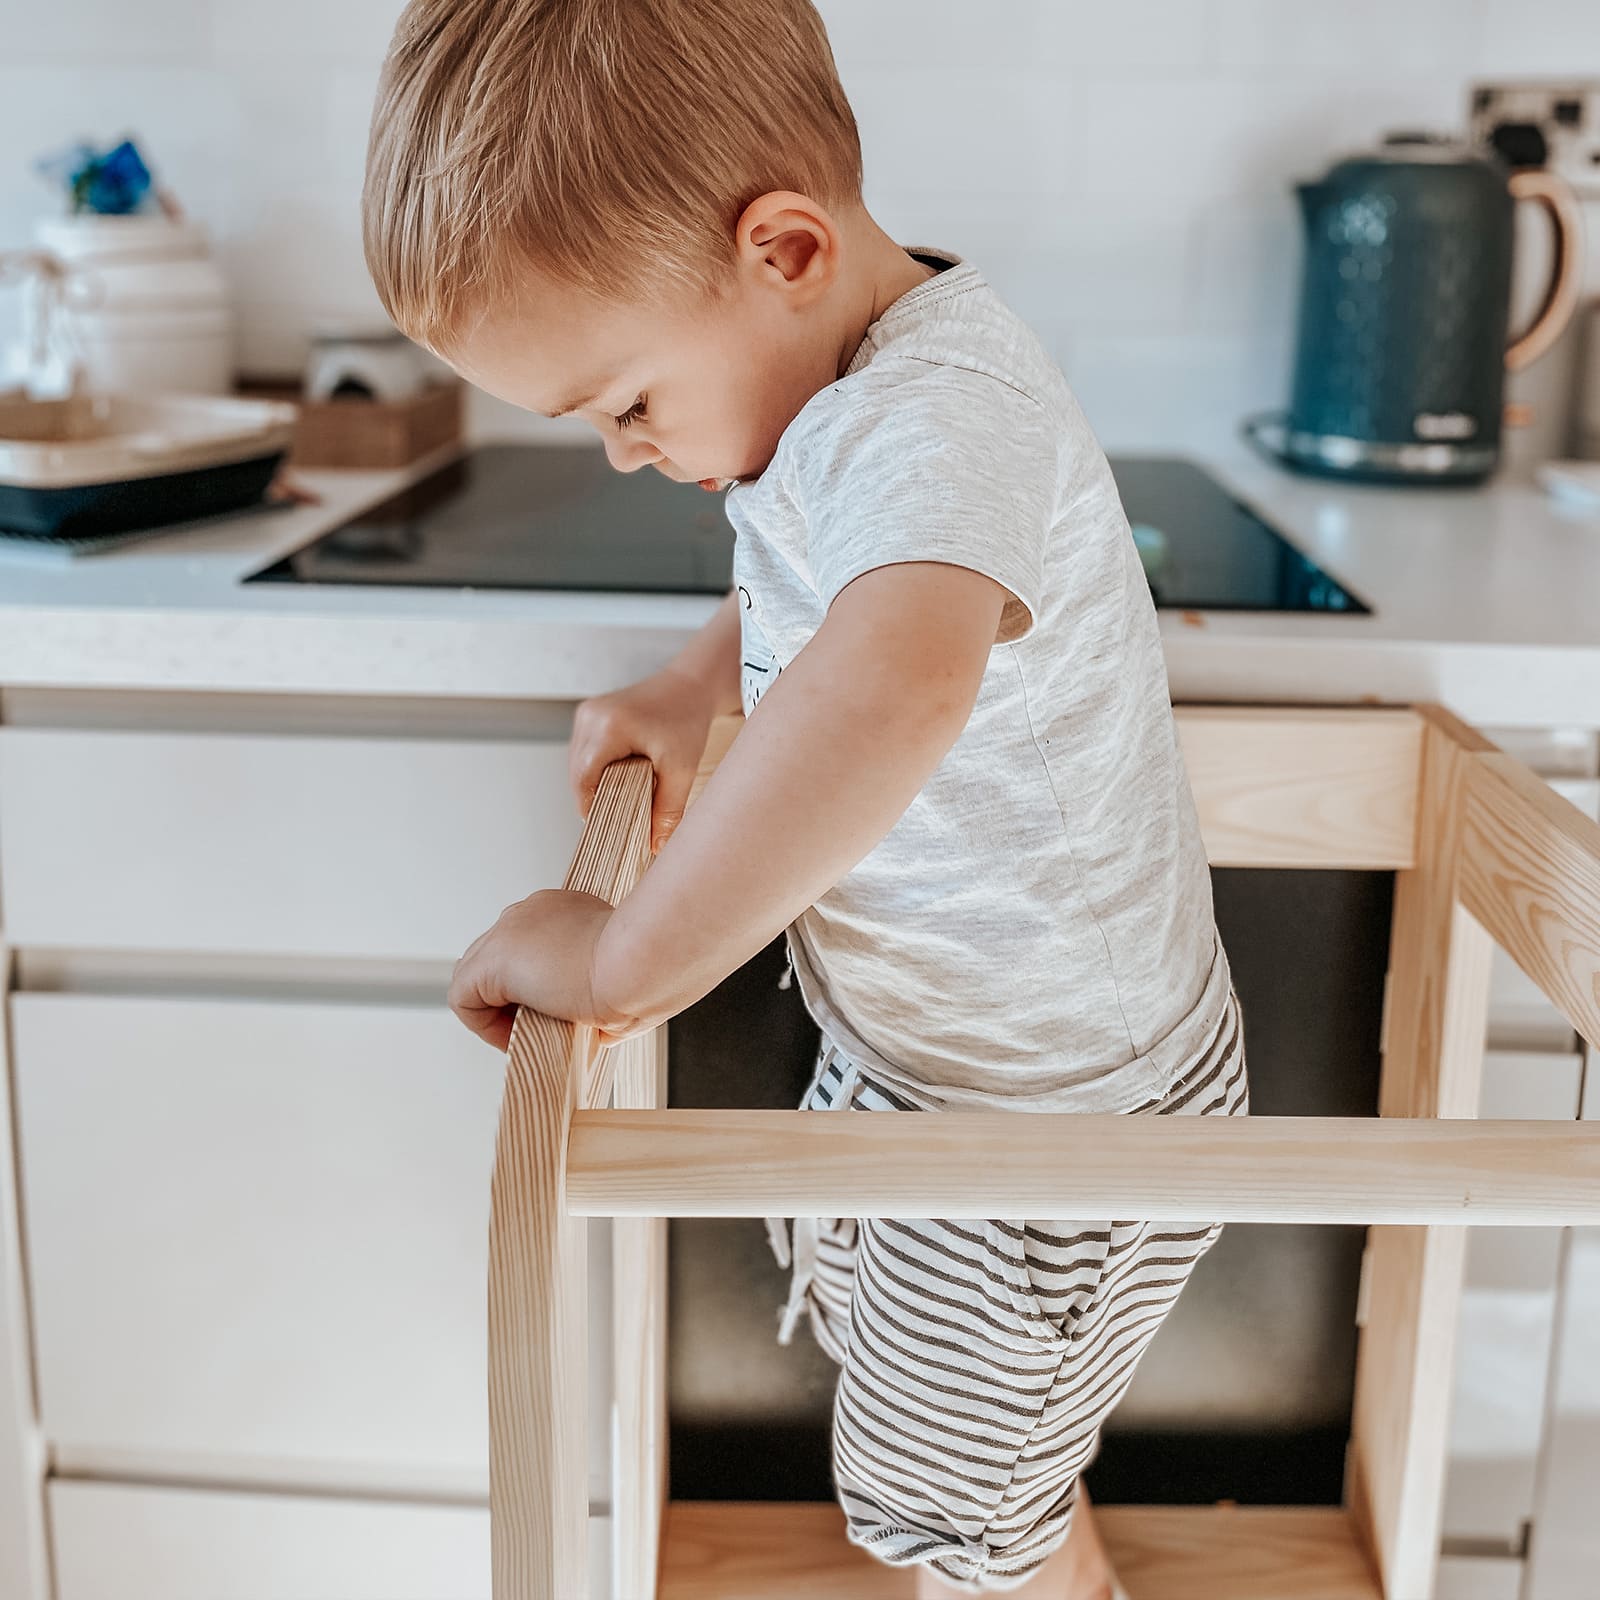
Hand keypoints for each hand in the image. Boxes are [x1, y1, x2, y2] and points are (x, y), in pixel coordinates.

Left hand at [448, 888, 636, 1052]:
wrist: (643, 964)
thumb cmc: (648, 971)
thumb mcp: (626, 976)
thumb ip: (604, 988)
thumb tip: (601, 1025)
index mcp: (565, 909)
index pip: (533, 948)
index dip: (540, 986)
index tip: (564, 1010)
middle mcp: (532, 911)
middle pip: (502, 960)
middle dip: (518, 998)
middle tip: (545, 1026)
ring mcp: (509, 930)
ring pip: (479, 979)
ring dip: (500, 1012)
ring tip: (532, 1034)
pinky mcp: (492, 960)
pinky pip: (464, 1000)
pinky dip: (483, 1025)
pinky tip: (515, 1038)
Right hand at [570, 665, 713, 853]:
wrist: (690, 685)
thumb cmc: (687, 721)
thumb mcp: (681, 768)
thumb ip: (668, 808)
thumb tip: (655, 846)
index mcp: (608, 727)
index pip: (584, 780)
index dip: (592, 809)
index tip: (609, 828)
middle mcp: (590, 717)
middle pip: (577, 773)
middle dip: (595, 798)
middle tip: (618, 819)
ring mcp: (586, 713)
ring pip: (577, 763)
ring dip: (595, 784)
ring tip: (620, 799)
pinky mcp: (590, 713)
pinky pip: (584, 751)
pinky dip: (597, 769)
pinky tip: (617, 779)